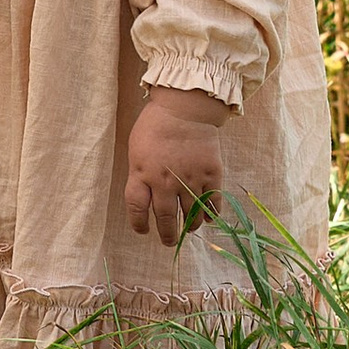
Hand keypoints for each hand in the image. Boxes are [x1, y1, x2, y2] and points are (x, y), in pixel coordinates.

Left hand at [124, 86, 230, 247]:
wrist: (185, 107)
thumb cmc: (156, 125)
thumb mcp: (136, 148)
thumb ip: (139, 174)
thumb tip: (144, 197)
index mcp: (142, 174)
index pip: (137, 209)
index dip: (139, 224)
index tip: (143, 231)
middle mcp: (165, 181)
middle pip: (166, 219)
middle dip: (167, 235)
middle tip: (169, 241)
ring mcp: (189, 179)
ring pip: (191, 215)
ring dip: (189, 226)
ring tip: (189, 228)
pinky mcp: (210, 175)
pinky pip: (212, 203)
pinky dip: (211, 215)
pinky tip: (208, 218)